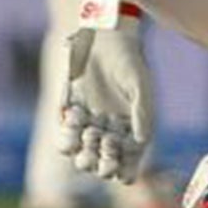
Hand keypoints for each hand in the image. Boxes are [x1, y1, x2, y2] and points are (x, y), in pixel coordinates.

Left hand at [59, 12, 154, 182]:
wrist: (104, 36)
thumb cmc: (128, 60)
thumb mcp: (140, 84)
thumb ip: (143, 112)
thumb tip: (141, 142)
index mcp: (130, 133)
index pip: (127, 165)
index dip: (123, 171)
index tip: (120, 166)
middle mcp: (108, 133)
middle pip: (102, 164)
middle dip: (100, 164)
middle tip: (101, 146)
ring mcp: (88, 124)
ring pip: (81, 153)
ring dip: (82, 152)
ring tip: (87, 133)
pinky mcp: (69, 111)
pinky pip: (64, 133)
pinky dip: (67, 133)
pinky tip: (75, 115)